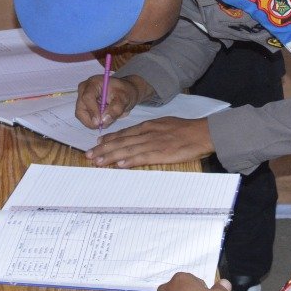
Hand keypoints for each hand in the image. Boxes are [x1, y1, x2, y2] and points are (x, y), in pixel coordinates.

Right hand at [76, 73, 145, 128]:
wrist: (124, 93)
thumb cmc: (124, 92)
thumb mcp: (124, 99)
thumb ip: (115, 109)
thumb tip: (103, 121)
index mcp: (93, 83)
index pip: (87, 97)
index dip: (92, 111)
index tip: (99, 122)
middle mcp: (84, 89)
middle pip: (81, 108)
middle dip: (91, 120)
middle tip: (104, 125)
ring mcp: (82, 98)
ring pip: (81, 115)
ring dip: (93, 122)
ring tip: (107, 119)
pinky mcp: (83, 106)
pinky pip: (84, 118)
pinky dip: (93, 122)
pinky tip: (103, 118)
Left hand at [88, 116, 214, 167]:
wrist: (202, 132)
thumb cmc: (186, 130)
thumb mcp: (165, 124)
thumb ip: (151, 131)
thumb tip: (140, 137)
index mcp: (148, 126)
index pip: (124, 133)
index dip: (109, 138)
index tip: (97, 142)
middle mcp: (147, 133)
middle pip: (120, 141)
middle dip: (103, 149)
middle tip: (88, 155)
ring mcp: (153, 143)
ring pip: (126, 150)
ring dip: (110, 156)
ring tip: (97, 161)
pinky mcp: (161, 153)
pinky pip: (141, 157)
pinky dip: (129, 161)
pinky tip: (118, 165)